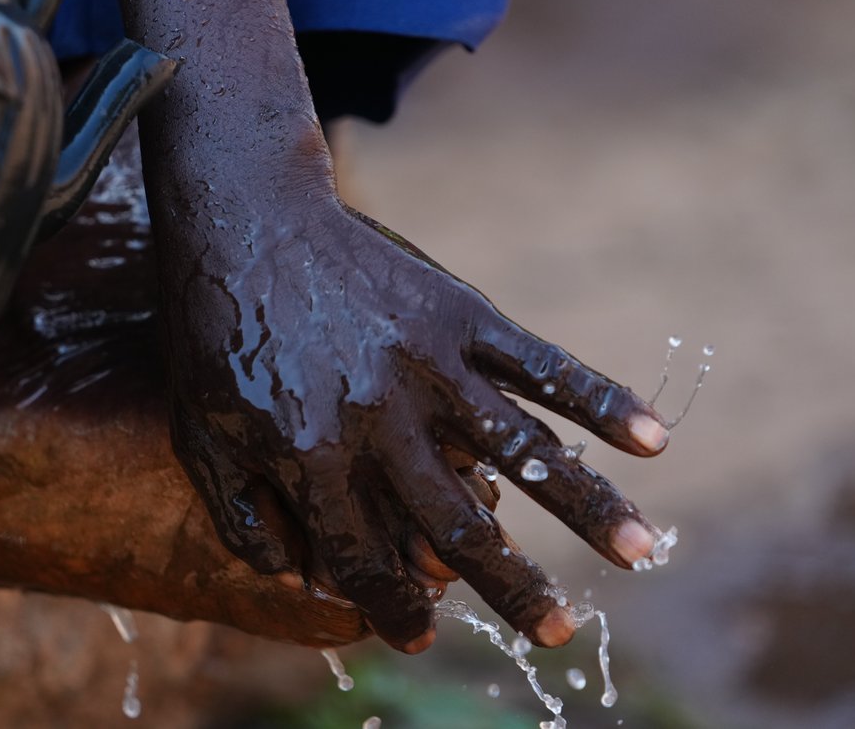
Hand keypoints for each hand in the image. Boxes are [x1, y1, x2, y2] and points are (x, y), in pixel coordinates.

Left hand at [159, 177, 671, 652]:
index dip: (392, 607)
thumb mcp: (202, 430)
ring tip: (643, 554)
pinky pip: (540, 364)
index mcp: (310, 457)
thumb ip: (242, 513)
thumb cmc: (215, 329)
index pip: (364, 558)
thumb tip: (296, 580)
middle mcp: (380, 422)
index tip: (420, 636)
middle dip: (510, 590)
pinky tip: (652, 439)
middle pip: (457, 527)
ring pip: (522, 453)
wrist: (244, 217)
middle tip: (556, 636)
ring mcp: (428, 365)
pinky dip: (599, 399)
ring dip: (588, 509)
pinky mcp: (458, 315)